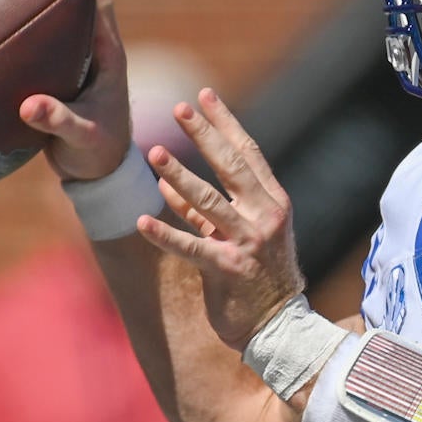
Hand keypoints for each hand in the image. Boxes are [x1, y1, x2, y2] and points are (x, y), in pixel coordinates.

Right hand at [18, 0, 133, 180]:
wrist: (100, 173)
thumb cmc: (97, 154)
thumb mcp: (79, 138)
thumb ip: (58, 121)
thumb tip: (28, 105)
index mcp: (108, 57)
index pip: (100, 3)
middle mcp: (95, 52)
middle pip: (75, 0)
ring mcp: (78, 62)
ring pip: (56, 18)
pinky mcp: (59, 76)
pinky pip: (39, 42)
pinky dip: (18, 27)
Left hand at [134, 89, 305, 351]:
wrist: (279, 326)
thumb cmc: (260, 278)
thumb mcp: (244, 236)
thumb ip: (210, 210)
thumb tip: (168, 183)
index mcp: (273, 203)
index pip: (249, 153)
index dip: (226, 123)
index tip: (204, 95)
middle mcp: (264, 217)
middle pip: (231, 167)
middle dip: (204, 135)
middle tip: (179, 108)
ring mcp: (248, 243)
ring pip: (208, 202)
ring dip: (180, 176)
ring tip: (154, 153)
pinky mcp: (228, 269)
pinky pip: (191, 247)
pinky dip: (166, 233)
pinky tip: (141, 222)